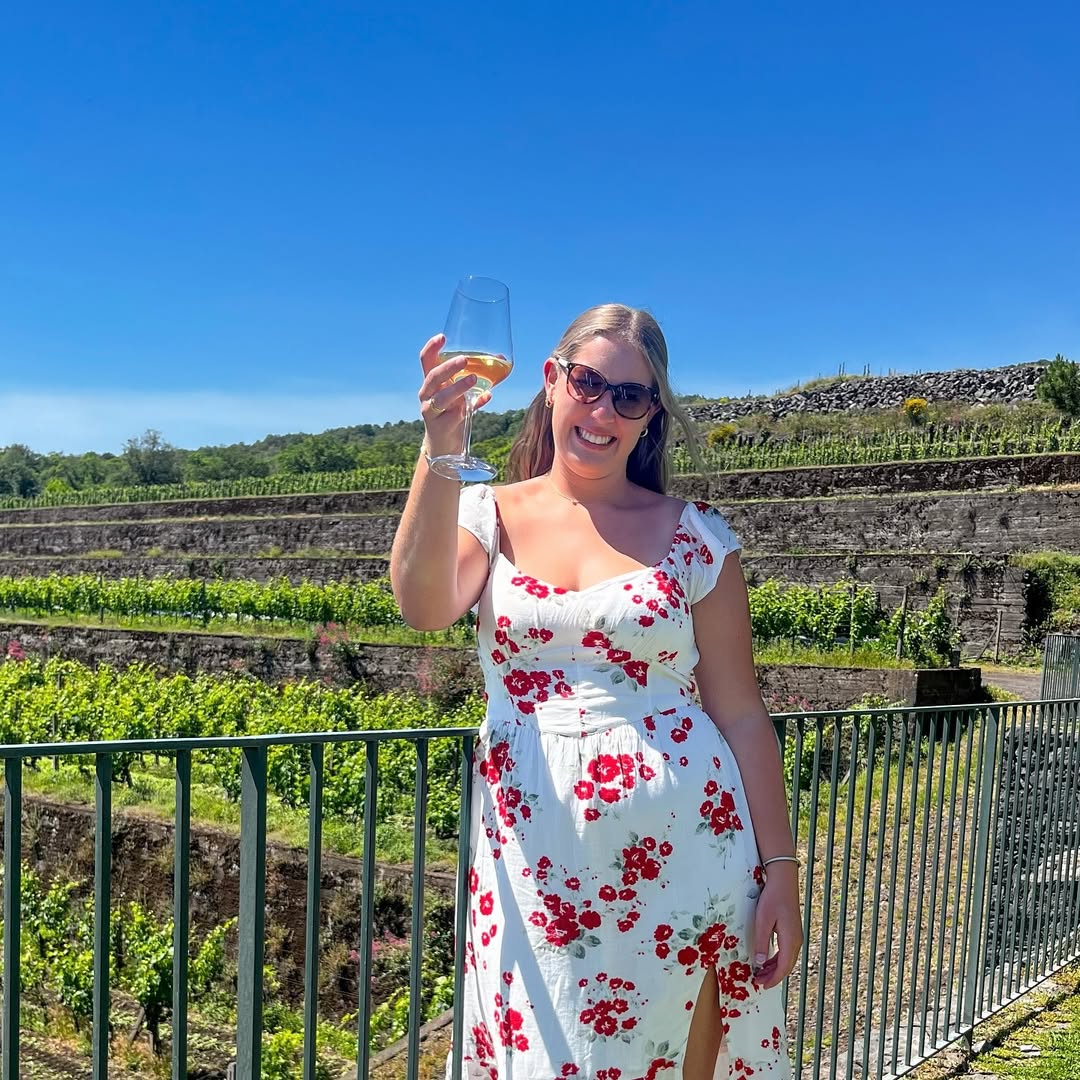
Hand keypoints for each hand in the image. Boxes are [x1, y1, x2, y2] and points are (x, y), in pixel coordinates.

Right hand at [418, 334, 490, 455]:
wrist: (444, 448)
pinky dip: (471, 407)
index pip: (426, 361)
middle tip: (464, 360)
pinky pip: (455, 416)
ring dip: (457, 387)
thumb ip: (478, 379)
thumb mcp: (463, 394)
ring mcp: (431, 412)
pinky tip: (485, 398)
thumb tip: (501, 359)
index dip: (432, 348)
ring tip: (473, 379)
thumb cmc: (453, 414)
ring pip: (441, 398)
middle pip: (433, 377)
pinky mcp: (440, 427)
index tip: (442, 336)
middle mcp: (427, 395)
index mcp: (431, 383)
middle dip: (448, 367)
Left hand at [751, 864, 802, 988]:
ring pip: (787, 959)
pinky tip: (768, 959)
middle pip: (786, 966)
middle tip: (758, 982)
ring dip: (775, 968)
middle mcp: (796, 941)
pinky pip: (787, 951)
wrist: (783, 880)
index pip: (783, 968)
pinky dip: (778, 959)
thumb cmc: (772, 898)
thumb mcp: (763, 920)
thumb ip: (762, 942)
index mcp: (790, 940)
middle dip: (773, 976)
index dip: (773, 979)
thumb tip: (760, 963)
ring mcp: (796, 935)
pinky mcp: (793, 930)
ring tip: (761, 973)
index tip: (761, 986)